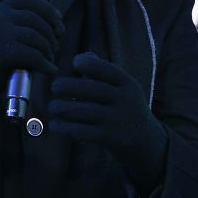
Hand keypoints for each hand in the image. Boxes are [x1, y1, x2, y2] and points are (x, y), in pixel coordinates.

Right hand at [0, 0, 62, 106]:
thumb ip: (20, 24)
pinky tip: (50, 70)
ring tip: (51, 59)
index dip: (47, 9)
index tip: (58, 21)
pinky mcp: (2, 53)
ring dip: (49, 48)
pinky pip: (33, 54)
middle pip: (34, 17)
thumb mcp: (2, 33)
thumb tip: (57, 24)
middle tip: (56, 46)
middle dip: (51, 32)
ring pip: (35, 35)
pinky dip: (45, 63)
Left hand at [49, 52, 167, 191]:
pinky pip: (85, 132)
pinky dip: (67, 128)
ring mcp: (119, 121)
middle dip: (72, 86)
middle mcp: (126, 101)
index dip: (93, 65)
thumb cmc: (124, 108)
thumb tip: (82, 56)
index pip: (112, 72)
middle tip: (54, 87)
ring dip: (65, 109)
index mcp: (129, 85)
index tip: (74, 61)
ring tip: (52, 107)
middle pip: (97, 90)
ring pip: (87, 112)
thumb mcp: (121, 89)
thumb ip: (102, 73)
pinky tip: (56, 125)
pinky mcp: (111, 139)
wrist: (145, 141)